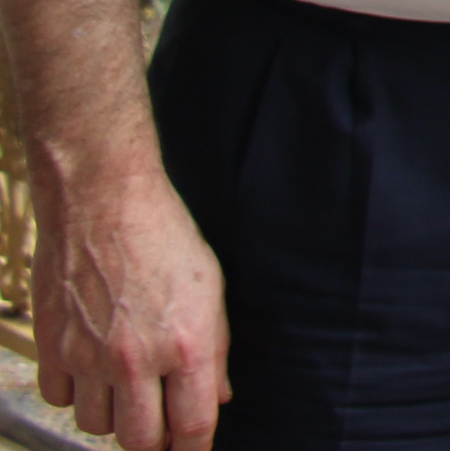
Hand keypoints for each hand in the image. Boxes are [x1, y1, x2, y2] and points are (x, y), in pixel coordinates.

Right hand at [29, 165, 229, 448]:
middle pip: (141, 441)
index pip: (193, 427)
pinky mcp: (52, 347)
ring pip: (97, 425)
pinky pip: (60, 399)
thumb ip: (216, 350)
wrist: (103, 202)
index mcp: (188, 345)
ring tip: (124, 387)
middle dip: (153, 442)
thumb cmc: (165, 237)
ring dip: (112, 416)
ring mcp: (90, 357)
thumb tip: (218, 397)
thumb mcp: (210, 289)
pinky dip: (75, 394)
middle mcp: (137, 359)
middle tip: (158, 428)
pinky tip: (89, 371)